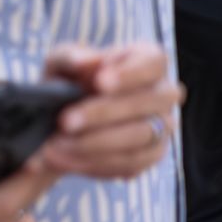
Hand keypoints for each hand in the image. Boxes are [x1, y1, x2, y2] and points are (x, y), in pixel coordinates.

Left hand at [42, 44, 185, 178]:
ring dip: (95, 143)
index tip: (99, 82)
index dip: (130, 74)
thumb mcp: (62, 63)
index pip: (154, 63)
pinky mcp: (151, 156)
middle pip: (148, 103)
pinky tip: (64, 159)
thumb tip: (85, 62)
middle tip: (65, 121)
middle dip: (104, 113)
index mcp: (149, 61)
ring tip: (57, 145)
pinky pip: (130, 163)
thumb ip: (71, 58)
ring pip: (139, 137)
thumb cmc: (71, 82)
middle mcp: (164, 94)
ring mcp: (163, 127)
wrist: (64, 119)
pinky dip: (94, 163)